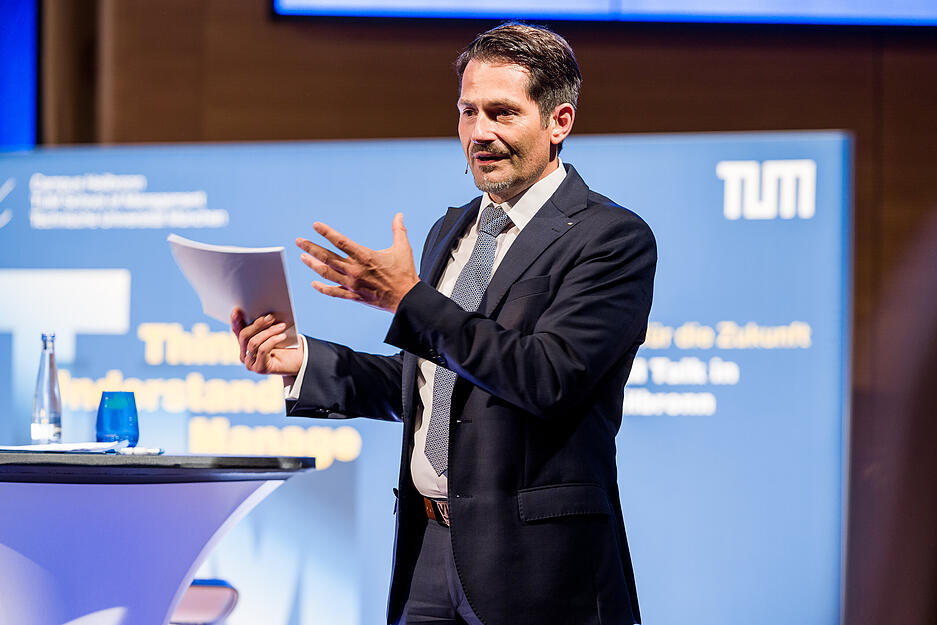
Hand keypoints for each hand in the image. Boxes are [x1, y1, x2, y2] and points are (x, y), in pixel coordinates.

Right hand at [231, 308, 302, 375]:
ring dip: (269, 332)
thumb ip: (263, 324)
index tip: (237, 310)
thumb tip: (261, 312)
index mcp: (244, 343)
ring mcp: (250, 363)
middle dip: (258, 324)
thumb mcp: (272, 331)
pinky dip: (273, 341)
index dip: (235, 320)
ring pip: (253, 343)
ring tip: (281, 326)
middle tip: (271, 317)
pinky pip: (262, 350)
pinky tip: (282, 336)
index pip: (236, 330)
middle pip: (244, 336)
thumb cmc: (284, 343)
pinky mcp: (259, 368)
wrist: (297, 360)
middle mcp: (243, 354)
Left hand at [296, 212, 419, 312]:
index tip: (315, 226)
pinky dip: (322, 288)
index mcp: (365, 256)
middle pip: (327, 257)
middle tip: (299, 241)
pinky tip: (314, 283)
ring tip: (303, 257)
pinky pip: (333, 292)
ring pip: (327, 273)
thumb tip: (399, 215)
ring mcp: (352, 284)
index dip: (326, 232)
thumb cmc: (405, 273)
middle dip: (311, 248)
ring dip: (313, 265)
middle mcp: (355, 270)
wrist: (406, 299)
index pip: (341, 242)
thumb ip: (398, 230)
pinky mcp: (354, 296)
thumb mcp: (403, 249)